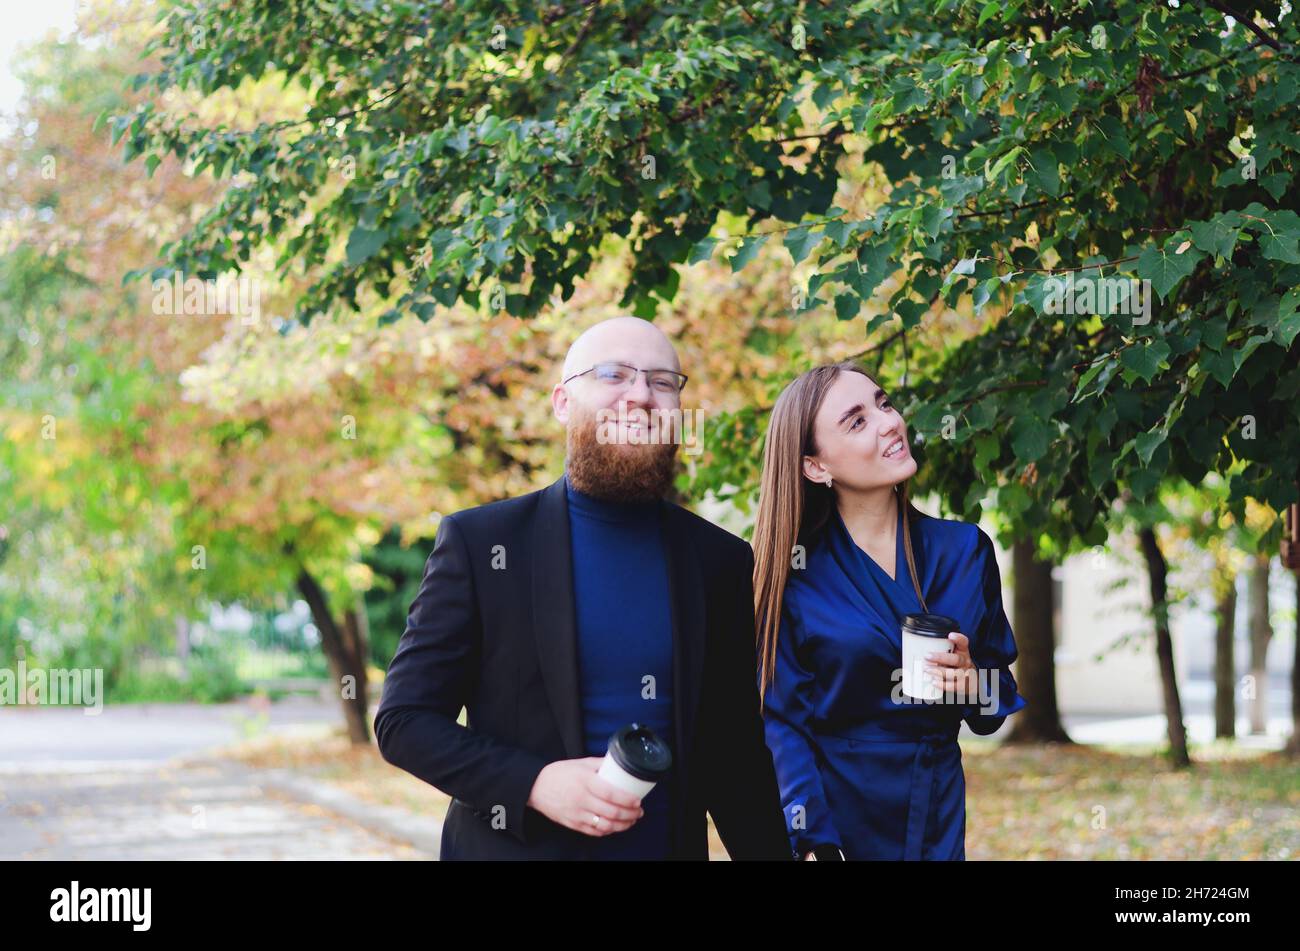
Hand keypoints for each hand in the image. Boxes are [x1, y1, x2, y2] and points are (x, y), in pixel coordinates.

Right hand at [526, 757, 644, 836]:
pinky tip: (614, 827)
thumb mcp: (580, 763)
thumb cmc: (560, 773)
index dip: (627, 799)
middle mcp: (582, 799)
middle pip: (611, 812)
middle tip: (639, 811)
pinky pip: (594, 832)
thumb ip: (600, 764)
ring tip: (631, 821)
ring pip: (605, 825)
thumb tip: (620, 763)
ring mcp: (577, 814)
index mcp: (585, 781)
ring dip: (622, 825)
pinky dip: (607, 831)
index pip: (611, 793)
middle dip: (630, 814)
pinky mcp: (573, 824)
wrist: (536, 787)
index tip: (638, 801)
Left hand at [926, 632, 977, 696]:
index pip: (964, 643)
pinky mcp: (963, 686)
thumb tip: (915, 647)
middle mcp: (965, 662)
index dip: (958, 638)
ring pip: (954, 673)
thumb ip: (940, 650)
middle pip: (956, 659)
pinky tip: (934, 682)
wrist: (971, 682)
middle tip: (927, 656)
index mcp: (962, 652)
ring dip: (939, 671)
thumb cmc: (955, 666)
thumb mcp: (952, 655)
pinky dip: (943, 685)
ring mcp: (965, 675)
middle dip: (941, 657)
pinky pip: (954, 686)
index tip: (950, 635)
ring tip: (926, 669)